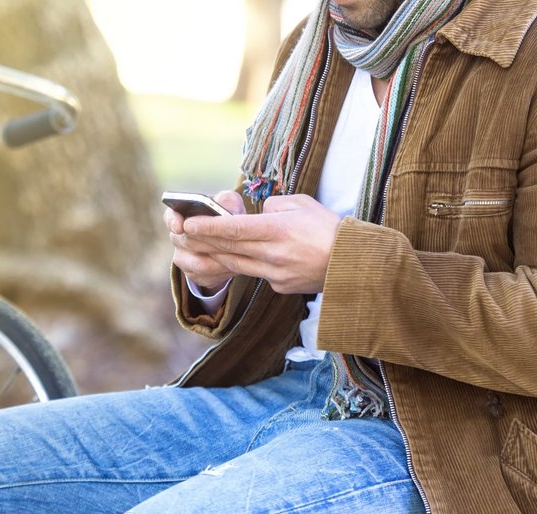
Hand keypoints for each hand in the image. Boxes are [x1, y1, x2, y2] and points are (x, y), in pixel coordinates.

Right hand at [166, 190, 245, 293]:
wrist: (231, 241)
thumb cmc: (227, 216)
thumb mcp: (230, 204)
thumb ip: (227, 201)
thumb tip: (224, 208)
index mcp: (181, 215)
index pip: (170, 217)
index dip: (173, 221)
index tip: (180, 226)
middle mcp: (178, 237)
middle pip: (186, 242)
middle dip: (209, 243)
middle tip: (229, 242)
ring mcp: (183, 258)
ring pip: (199, 264)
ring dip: (220, 260)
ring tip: (238, 255)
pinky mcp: (193, 275)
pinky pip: (206, 277)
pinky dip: (222, 272)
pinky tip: (234, 266)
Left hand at [181, 194, 341, 293]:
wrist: (355, 265)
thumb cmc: (330, 228)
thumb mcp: (302, 204)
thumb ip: (274, 206)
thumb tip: (256, 214)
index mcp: (278, 230)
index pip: (235, 229)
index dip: (209, 227)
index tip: (189, 224)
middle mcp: (273, 254)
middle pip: (229, 248)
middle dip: (202, 242)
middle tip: (181, 235)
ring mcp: (276, 274)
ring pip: (236, 264)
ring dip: (214, 256)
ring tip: (194, 248)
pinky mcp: (280, 287)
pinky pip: (256, 274)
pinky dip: (244, 265)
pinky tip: (232, 258)